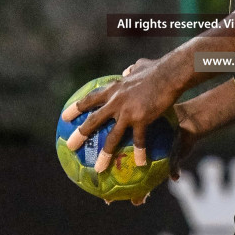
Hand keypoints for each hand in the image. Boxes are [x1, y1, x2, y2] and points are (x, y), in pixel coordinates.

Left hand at [61, 57, 182, 174]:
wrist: (169, 73)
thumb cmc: (157, 69)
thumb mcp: (139, 66)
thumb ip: (131, 71)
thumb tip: (129, 71)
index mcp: (113, 89)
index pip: (89, 99)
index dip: (76, 108)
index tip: (64, 117)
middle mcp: (115, 101)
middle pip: (93, 121)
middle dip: (80, 134)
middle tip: (70, 146)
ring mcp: (127, 111)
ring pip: (112, 137)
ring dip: (105, 154)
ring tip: (98, 169)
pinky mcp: (141, 119)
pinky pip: (138, 140)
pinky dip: (139, 152)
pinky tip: (141, 163)